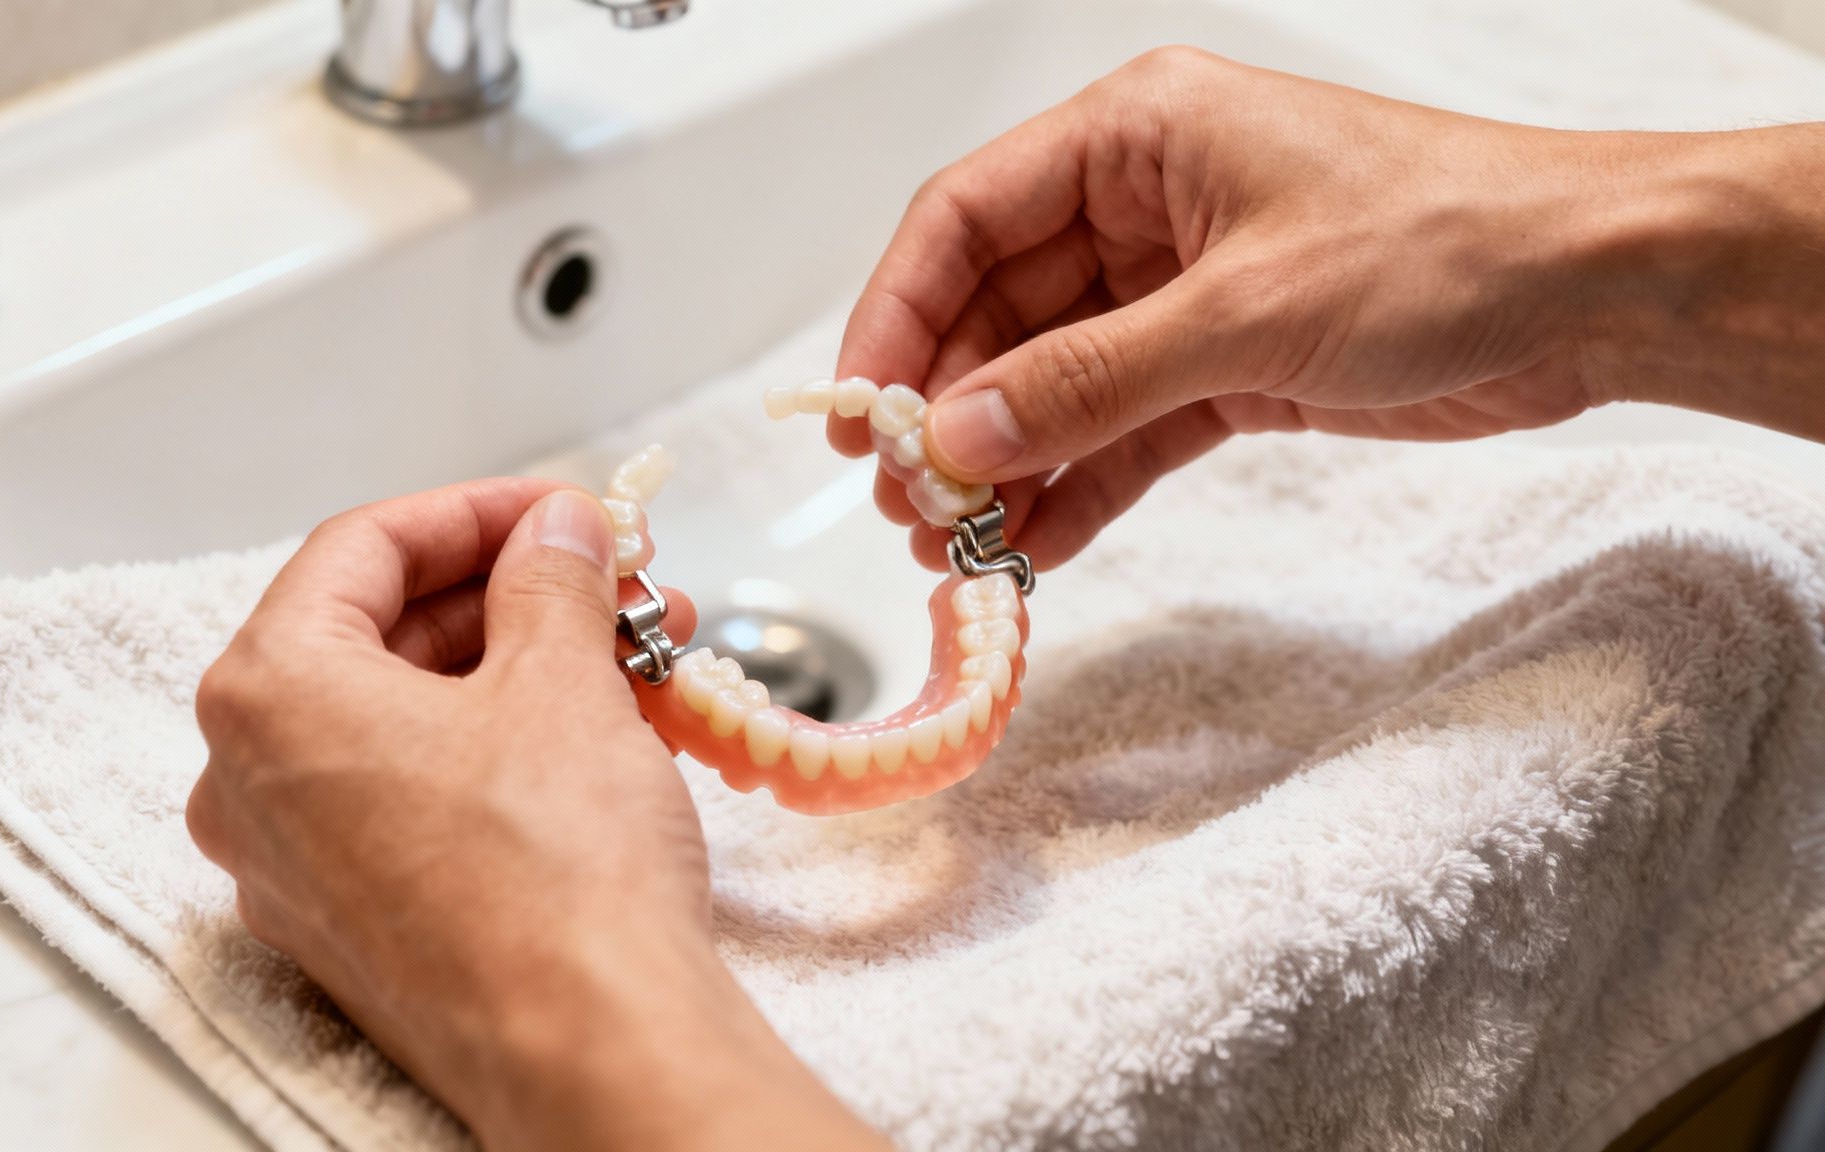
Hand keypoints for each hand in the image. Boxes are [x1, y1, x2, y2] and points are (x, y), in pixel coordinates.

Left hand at [187, 479, 884, 1151]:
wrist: (590, 1046)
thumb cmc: (556, 876)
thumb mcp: (562, 679)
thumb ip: (551, 579)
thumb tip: (557, 534)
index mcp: (269, 694)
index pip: (364, 549)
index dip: (480, 512)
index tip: (562, 510)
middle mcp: (250, 781)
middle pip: (381, 635)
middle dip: (514, 597)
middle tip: (614, 580)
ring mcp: (294, 864)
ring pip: (405, 720)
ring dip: (522, 671)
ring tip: (635, 653)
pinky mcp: (351, 923)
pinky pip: (412, 796)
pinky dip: (497, 748)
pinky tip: (596, 730)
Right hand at [832, 48, 1824, 567]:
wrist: (1596, 295)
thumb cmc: (1452, 239)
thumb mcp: (1245, 312)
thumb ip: (1088, 381)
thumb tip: (962, 436)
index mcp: (1137, 136)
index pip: (966, 218)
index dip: (896, 314)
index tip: (860, 411)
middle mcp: (1146, 208)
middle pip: (998, 312)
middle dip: (949, 412)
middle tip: (909, 501)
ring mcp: (1182, 292)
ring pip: (1053, 384)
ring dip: (1005, 465)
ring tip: (957, 545)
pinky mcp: (1226, 368)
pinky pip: (1118, 432)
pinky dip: (1076, 487)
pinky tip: (1033, 545)